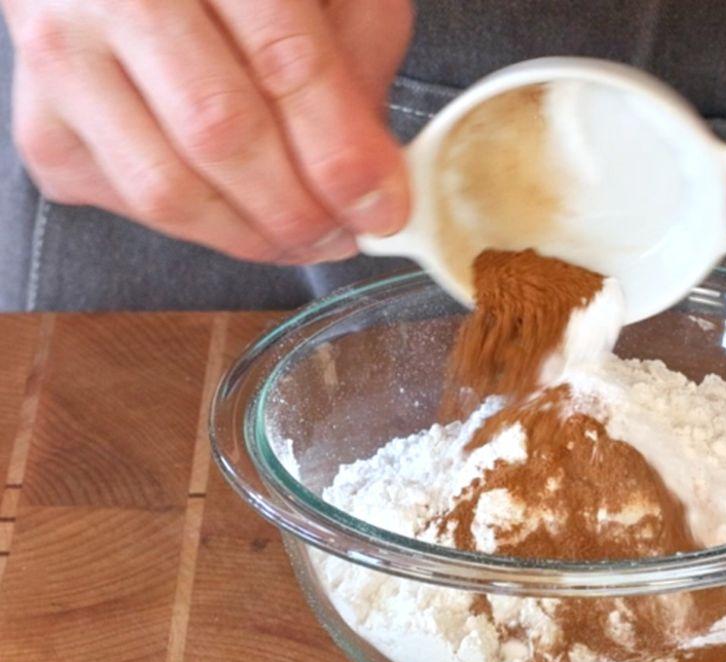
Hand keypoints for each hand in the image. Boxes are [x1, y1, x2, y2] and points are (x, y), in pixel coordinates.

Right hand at [4, 0, 411, 263]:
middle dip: (299, 210)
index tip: (382, 210)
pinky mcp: (42, 126)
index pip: (284, 63)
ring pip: (166, 188)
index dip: (340, 153)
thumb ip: (359, 58)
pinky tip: (236, 209)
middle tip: (346, 235)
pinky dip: (199, 227)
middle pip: (219, 133)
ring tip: (304, 239)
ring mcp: (62, 58)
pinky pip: (130, 206)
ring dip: (252, 237)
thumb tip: (373, 176)